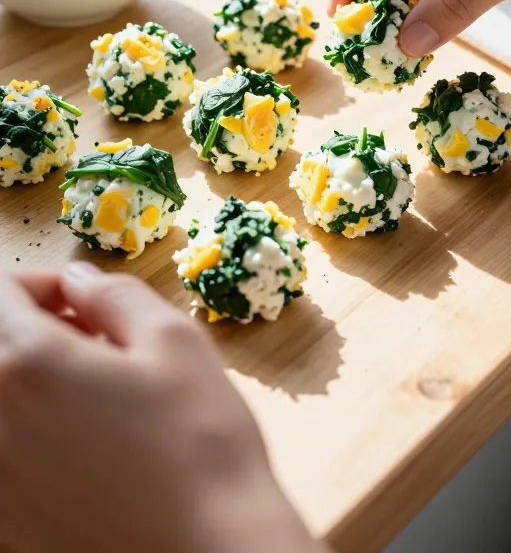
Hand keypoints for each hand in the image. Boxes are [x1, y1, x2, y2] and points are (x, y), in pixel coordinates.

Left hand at [0, 266, 324, 552]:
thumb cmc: (200, 445)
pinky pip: (11, 449)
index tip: (86, 303)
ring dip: (35, 380)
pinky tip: (92, 448)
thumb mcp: (174, 341)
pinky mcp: (9, 521)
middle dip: (36, 329)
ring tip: (98, 397)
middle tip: (97, 345)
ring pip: (2, 397)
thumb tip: (77, 279)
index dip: (44, 283)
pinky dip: (36, 430)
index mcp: (26, 364)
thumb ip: (114, 295)